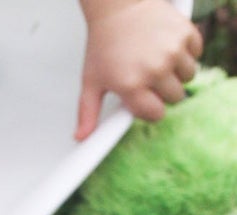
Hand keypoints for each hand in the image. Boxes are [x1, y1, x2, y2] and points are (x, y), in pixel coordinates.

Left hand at [76, 0, 202, 139]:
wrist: (118, 4)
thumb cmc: (105, 42)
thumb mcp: (91, 80)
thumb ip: (88, 112)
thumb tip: (81, 137)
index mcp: (131, 85)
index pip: (155, 114)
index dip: (151, 107)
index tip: (145, 98)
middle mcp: (154, 69)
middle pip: (175, 97)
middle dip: (164, 90)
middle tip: (150, 75)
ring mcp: (172, 50)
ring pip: (188, 76)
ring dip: (178, 72)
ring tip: (160, 60)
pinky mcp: (185, 32)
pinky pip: (197, 53)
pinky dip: (187, 51)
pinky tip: (169, 45)